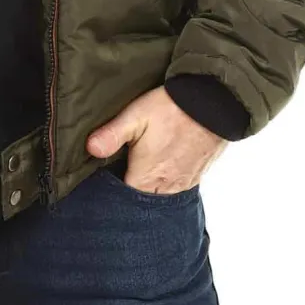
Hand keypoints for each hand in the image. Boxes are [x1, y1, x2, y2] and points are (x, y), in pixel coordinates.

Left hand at [85, 86, 226, 193]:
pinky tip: (160, 171)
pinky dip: (166, 185)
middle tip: (119, 179)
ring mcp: (183, 184)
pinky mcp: (195, 176)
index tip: (103, 184)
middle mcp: (166, 188)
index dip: (111, 195)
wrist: (213, 103)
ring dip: (149, 190)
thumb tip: (90, 150)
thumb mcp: (135, 115)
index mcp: (146, 178)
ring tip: (138, 175)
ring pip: (160, 197)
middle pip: (142, 202)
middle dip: (130, 196)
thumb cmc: (171, 109)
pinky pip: (176, 190)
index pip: (123, 200)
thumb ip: (112, 135)